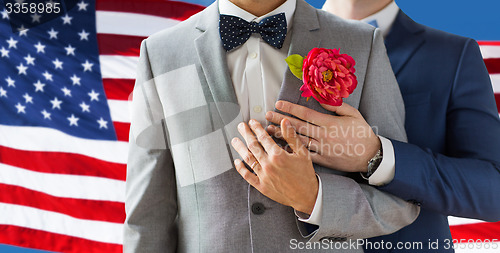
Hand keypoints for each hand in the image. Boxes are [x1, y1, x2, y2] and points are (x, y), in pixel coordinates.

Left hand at [231, 118, 318, 214]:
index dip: (256, 128)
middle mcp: (269, 165)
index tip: (252, 122)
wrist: (307, 196)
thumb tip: (285, 122)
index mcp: (278, 156)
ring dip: (240, 148)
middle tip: (241, 127)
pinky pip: (247, 176)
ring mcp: (264, 176)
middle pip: (253, 146)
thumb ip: (291, 137)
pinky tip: (237, 161)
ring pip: (248, 159)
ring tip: (235, 140)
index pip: (263, 137)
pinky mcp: (261, 186)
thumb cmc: (305, 174)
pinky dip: (241, 168)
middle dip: (246, 134)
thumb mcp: (302, 153)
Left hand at [266, 100, 380, 172]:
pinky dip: (292, 151)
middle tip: (267, 116)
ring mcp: (322, 149)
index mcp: (330, 123)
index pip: (305, 114)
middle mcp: (323, 136)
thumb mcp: (353, 114)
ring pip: (297, 141)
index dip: (290, 108)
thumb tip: (320, 99)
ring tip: (269, 131)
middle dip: (280, 120)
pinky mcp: (323, 160)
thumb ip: (336, 106)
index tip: (278, 104)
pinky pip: (305, 154)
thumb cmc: (362, 133)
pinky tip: (281, 147)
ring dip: (282, 136)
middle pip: (297, 126)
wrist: (371, 156)